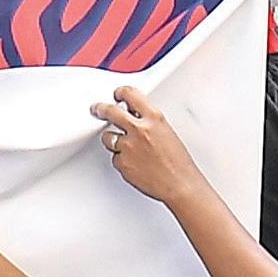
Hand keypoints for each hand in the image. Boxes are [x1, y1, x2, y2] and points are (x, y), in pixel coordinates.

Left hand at [91, 84, 208, 207]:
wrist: (179, 184)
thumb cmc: (178, 162)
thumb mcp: (167, 132)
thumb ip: (149, 122)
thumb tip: (135, 117)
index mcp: (154, 119)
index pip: (131, 94)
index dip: (121, 92)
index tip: (118, 94)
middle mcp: (139, 130)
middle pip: (110, 112)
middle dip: (101, 109)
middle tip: (97, 109)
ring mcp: (128, 147)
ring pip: (108, 138)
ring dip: (113, 140)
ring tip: (125, 146)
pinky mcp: (122, 163)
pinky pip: (115, 158)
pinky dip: (121, 160)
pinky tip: (134, 163)